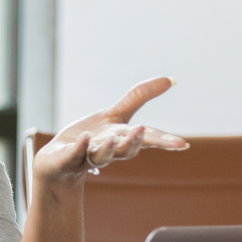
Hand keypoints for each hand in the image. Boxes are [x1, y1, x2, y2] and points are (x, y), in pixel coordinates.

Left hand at [33, 77, 187, 194]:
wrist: (58, 162)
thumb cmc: (92, 138)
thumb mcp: (116, 115)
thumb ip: (140, 98)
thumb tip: (171, 79)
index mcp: (122, 139)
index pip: (145, 140)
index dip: (164, 142)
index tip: (182, 144)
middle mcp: (108, 151)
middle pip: (125, 149)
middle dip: (134, 143)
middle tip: (143, 132)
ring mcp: (87, 157)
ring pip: (100, 156)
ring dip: (107, 148)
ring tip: (112, 139)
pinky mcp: (66, 160)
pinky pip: (73, 155)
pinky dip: (79, 148)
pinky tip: (83, 138)